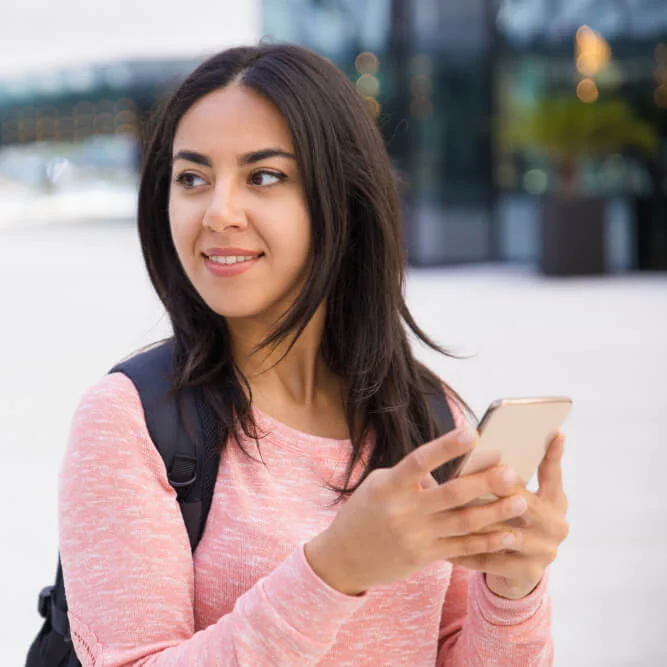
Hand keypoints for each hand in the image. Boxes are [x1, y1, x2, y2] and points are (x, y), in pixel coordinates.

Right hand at [304, 427, 529, 595]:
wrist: (344, 556)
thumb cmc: (366, 510)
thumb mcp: (380, 485)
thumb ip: (412, 476)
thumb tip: (454, 464)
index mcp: (389, 485)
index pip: (420, 461)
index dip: (446, 447)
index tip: (472, 433)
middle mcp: (403, 510)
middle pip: (451, 494)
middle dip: (484, 483)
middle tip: (513, 472)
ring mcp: (415, 536)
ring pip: (463, 522)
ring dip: (495, 513)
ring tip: (521, 501)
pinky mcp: (424, 557)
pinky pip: (462, 548)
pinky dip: (487, 541)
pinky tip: (508, 534)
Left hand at [449, 433, 569, 598]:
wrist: (517, 571)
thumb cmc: (511, 520)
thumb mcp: (518, 497)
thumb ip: (509, 476)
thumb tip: (482, 442)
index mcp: (555, 501)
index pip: (553, 472)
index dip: (553, 453)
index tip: (553, 431)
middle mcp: (556, 525)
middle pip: (523, 501)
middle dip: (495, 488)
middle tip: (469, 476)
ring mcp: (545, 551)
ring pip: (503, 532)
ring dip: (474, 522)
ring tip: (446, 512)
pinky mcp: (528, 573)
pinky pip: (491, 559)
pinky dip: (466, 551)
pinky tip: (443, 544)